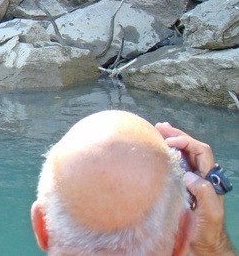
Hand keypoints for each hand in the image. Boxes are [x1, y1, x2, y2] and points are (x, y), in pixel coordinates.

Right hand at [155, 122, 235, 255]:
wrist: (202, 246)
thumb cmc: (208, 231)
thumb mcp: (211, 212)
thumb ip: (205, 192)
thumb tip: (189, 174)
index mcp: (209, 179)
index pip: (201, 152)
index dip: (187, 143)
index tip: (170, 142)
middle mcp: (200, 177)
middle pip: (191, 149)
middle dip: (177, 136)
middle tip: (161, 126)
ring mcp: (189, 182)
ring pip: (183, 155)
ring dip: (171, 141)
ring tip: (158, 130)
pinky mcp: (179, 189)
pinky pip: (173, 167)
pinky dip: (166, 155)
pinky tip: (157, 151)